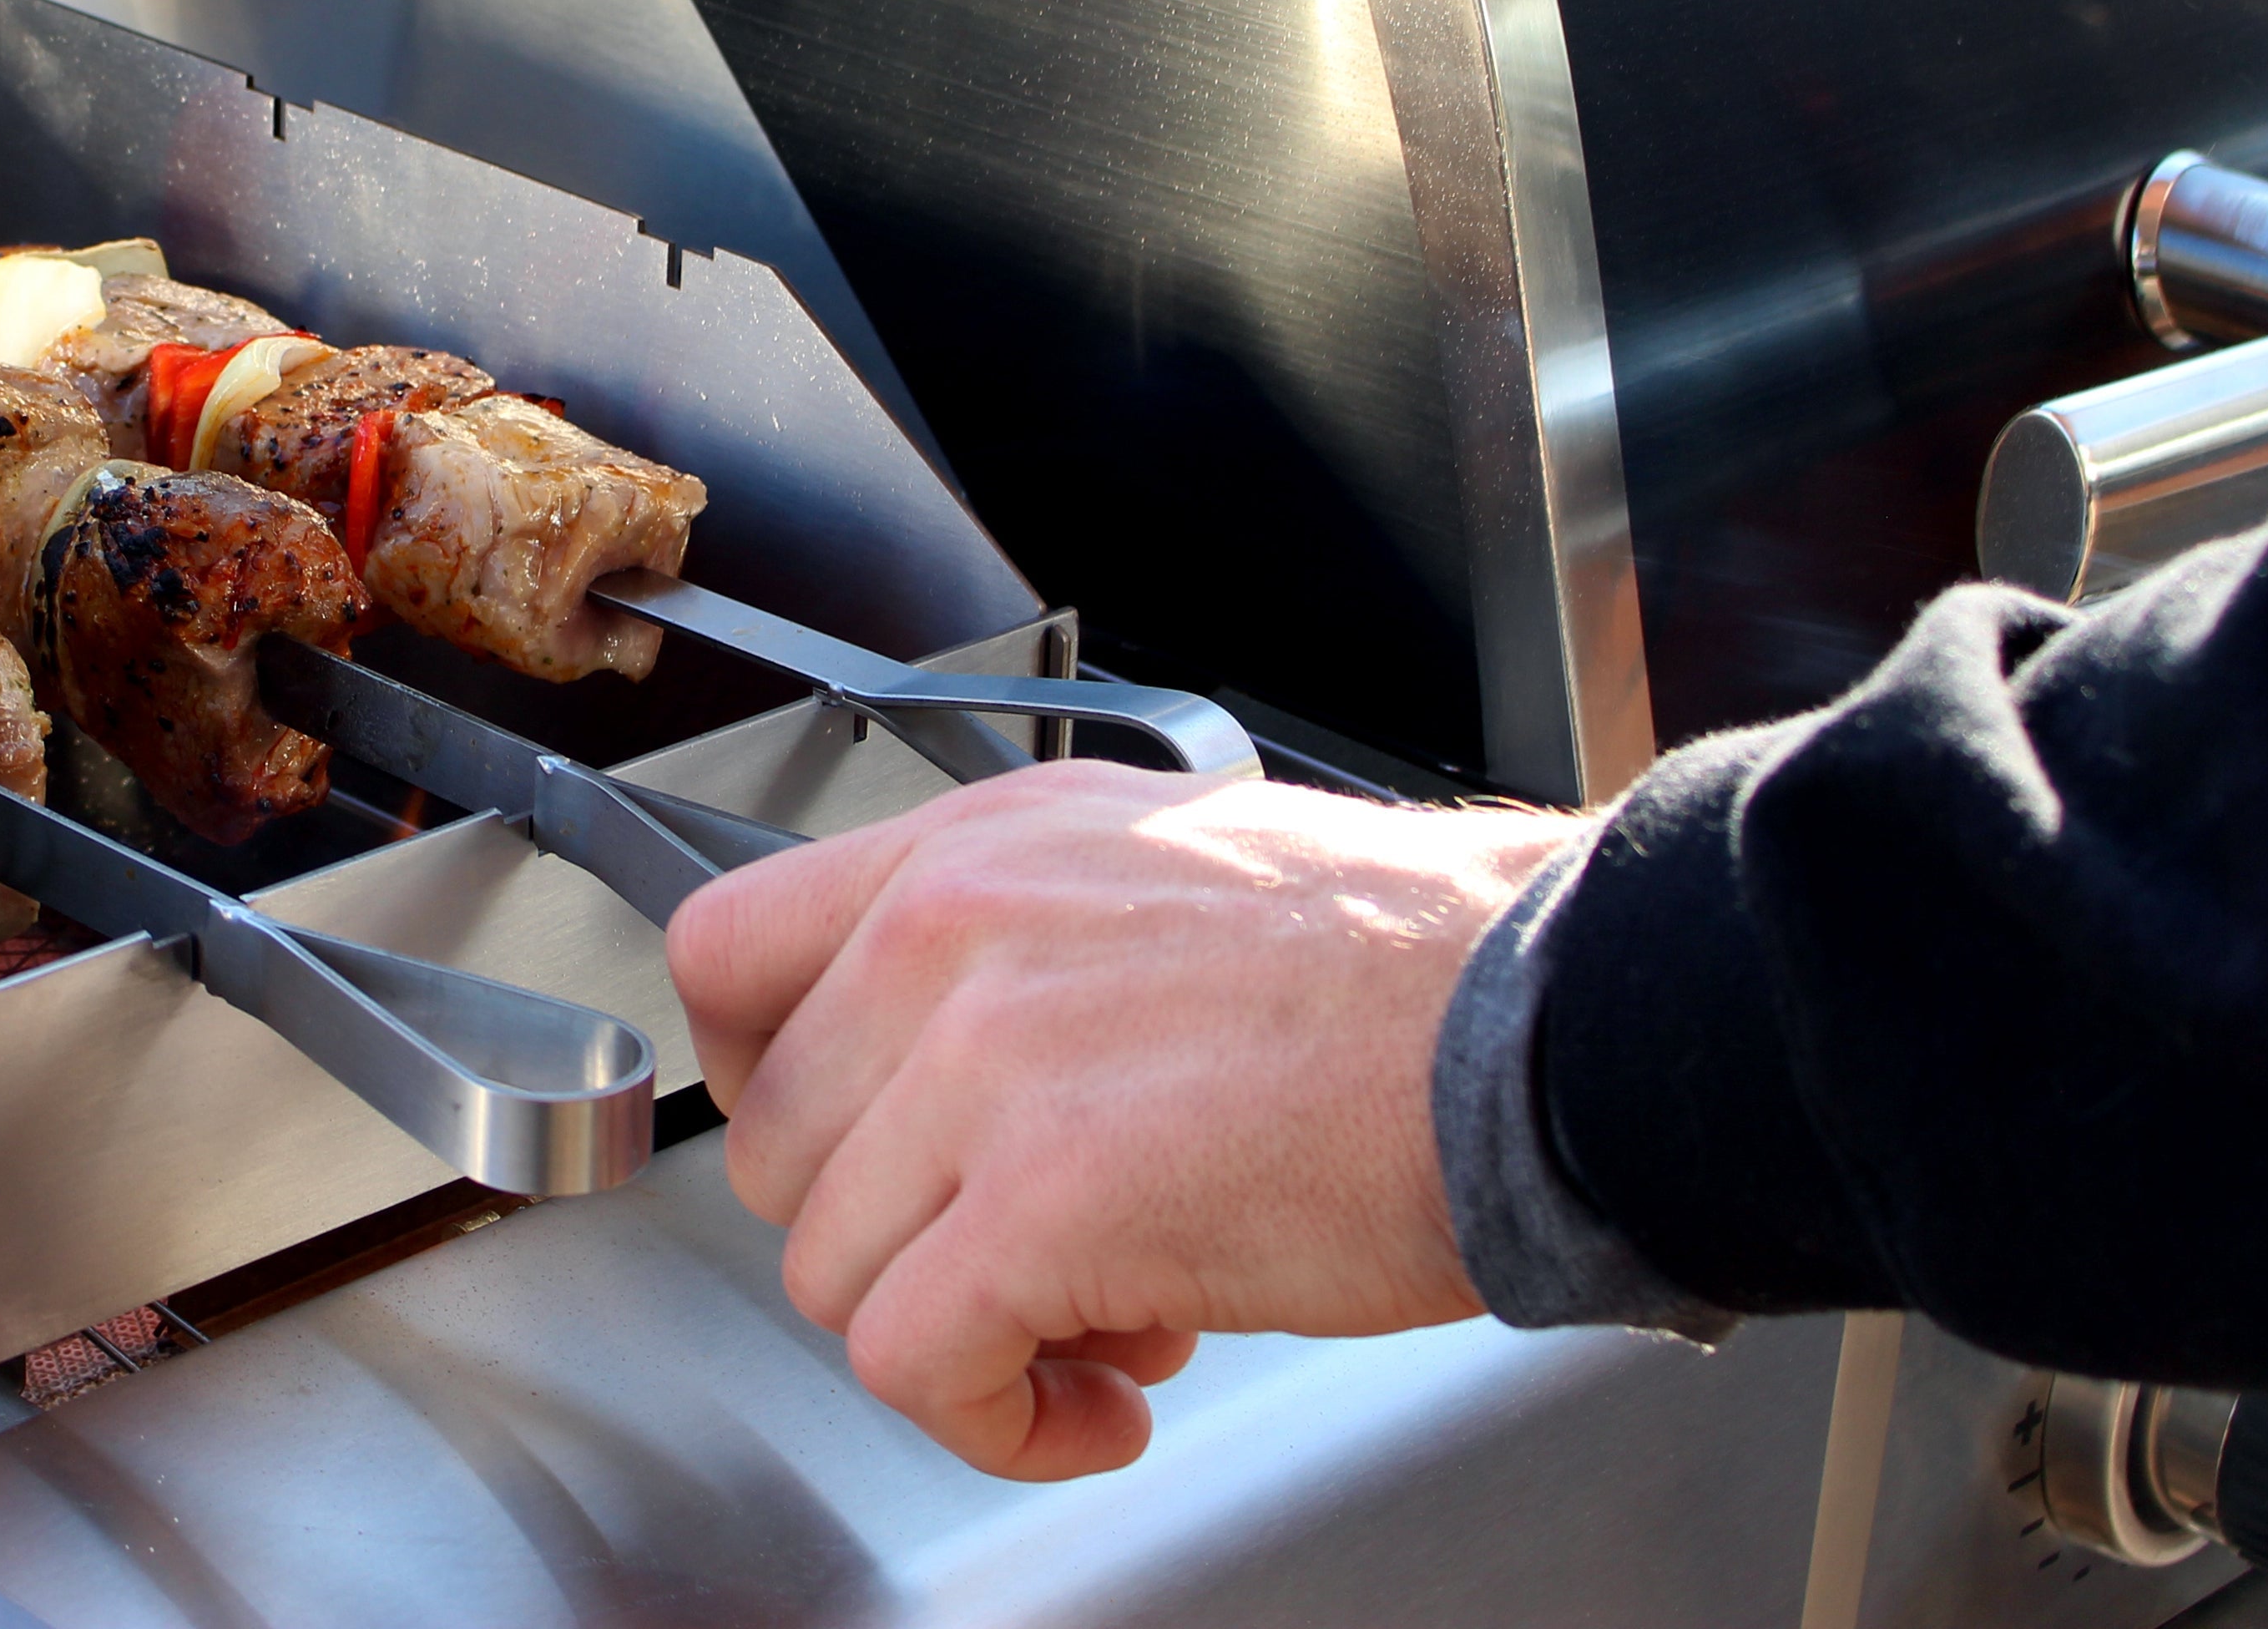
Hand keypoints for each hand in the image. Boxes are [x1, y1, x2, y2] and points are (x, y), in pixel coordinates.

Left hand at [664, 767, 1578, 1481]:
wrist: (1541, 1018)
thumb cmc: (1399, 970)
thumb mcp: (1158, 872)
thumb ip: (1020, 947)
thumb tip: (950, 1078)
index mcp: (974, 848)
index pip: (725, 955)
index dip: (772, 1083)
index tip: (847, 1148)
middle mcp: (951, 931)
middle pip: (779, 1146)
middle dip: (897, 1231)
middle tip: (1033, 1252)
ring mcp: (986, 1062)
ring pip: (836, 1271)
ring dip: (964, 1335)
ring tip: (1110, 1320)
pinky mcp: (1044, 1204)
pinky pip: (912, 1363)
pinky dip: (997, 1420)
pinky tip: (1102, 1404)